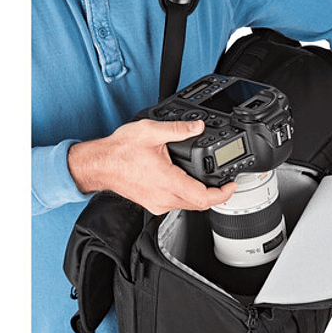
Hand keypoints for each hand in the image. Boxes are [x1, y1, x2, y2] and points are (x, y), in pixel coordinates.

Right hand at [68, 119, 236, 214]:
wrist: (99, 165)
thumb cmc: (119, 151)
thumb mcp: (151, 131)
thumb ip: (177, 129)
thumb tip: (198, 126)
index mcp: (168, 182)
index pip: (203, 198)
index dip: (223, 195)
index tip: (232, 186)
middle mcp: (164, 197)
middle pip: (199, 205)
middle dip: (216, 196)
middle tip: (225, 184)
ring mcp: (158, 203)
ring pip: (188, 206)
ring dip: (201, 196)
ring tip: (209, 182)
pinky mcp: (152, 204)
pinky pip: (176, 204)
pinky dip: (187, 196)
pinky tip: (187, 183)